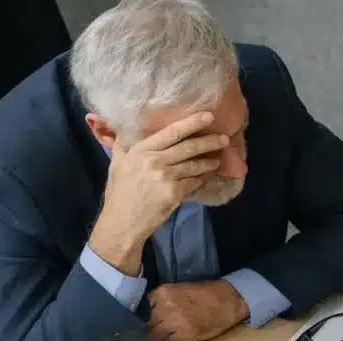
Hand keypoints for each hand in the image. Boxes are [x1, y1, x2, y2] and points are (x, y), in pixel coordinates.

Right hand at [89, 112, 227, 273]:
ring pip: (194, 165)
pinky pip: (194, 182)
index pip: (171, 132)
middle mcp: (154, 161)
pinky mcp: (174, 193)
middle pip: (188, 147)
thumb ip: (123, 145)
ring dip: (209, 162)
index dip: (192, 123)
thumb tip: (124, 128)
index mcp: (141, 150)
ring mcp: (166, 177)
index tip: (208, 116)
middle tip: (224, 138)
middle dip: (209, 142)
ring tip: (219, 158)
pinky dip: (202, 178)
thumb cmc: (120, 192)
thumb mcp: (117, 163)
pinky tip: (208, 176)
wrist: (123, 221)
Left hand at [146, 280, 247, 340]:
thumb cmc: (204, 293)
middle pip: (145, 322)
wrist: (227, 300)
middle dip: (144, 328)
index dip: (139, 316)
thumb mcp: (178, 290)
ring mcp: (175, 322)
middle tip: (143, 333)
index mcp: (163, 292)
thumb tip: (144, 314)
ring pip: (153, 335)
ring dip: (153, 338)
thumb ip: (161, 300)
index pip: (141, 308)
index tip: (137, 322)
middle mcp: (166, 307)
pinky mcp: (185, 335)